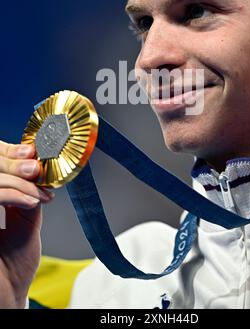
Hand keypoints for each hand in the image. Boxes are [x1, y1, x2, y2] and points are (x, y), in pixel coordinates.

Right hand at [0, 141, 53, 307]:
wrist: (8, 295)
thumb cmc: (14, 262)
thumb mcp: (25, 218)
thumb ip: (26, 193)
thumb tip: (34, 165)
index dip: (9, 155)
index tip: (34, 157)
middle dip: (16, 165)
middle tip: (37, 170)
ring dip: (21, 183)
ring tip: (40, 195)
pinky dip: (14, 195)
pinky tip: (32, 201)